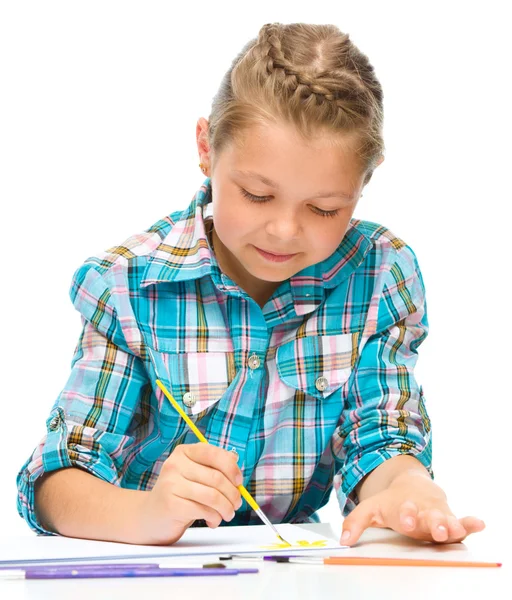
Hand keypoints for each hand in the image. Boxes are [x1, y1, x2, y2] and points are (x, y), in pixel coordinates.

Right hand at [138, 443, 242, 544]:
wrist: (151, 515)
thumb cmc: (180, 494)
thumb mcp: (196, 474)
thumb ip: (214, 466)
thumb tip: (235, 460)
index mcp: (184, 452)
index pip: (214, 453)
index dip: (231, 468)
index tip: (239, 481)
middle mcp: (176, 464)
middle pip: (217, 478)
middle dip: (233, 494)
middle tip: (237, 504)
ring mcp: (171, 484)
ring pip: (213, 496)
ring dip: (226, 508)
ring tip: (228, 514)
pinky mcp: (171, 504)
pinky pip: (203, 510)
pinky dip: (214, 517)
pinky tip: (213, 520)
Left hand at [340, 471, 485, 545]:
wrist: (412, 484)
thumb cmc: (392, 502)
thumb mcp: (372, 508)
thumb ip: (356, 522)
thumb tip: (343, 540)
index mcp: (403, 507)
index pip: (404, 510)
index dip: (406, 514)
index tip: (406, 518)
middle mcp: (422, 510)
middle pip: (429, 516)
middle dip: (433, 522)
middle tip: (436, 529)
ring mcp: (437, 514)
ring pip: (446, 519)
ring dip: (451, 524)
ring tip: (456, 530)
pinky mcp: (450, 518)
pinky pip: (463, 521)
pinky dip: (470, 523)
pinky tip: (479, 524)